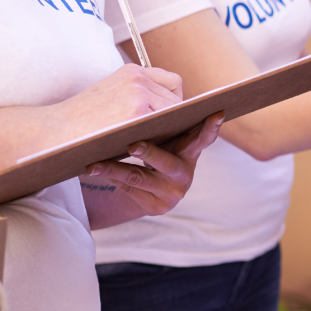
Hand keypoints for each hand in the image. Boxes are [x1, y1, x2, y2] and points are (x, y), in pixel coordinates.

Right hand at [54, 64, 184, 141]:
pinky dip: (163, 135)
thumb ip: (135, 95)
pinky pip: (165, 125)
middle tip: (165, 134)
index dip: (173, 100)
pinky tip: (155, 145)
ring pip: (173, 112)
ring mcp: (139, 93)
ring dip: (170, 127)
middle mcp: (138, 78)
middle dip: (173, 116)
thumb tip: (167, 113)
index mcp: (131, 71)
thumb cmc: (80, 120)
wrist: (54, 131)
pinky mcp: (137, 112)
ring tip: (160, 141)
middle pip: (176, 97)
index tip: (168, 117)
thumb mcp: (109, 95)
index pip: (171, 82)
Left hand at [82, 110, 223, 215]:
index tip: (217, 113)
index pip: (204, 139)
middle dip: (149, 153)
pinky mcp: (157, 206)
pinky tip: (93, 170)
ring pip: (139, 178)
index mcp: (191, 151)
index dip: (211, 127)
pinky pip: (129, 190)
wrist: (148, 188)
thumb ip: (167, 125)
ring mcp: (172, 192)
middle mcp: (186, 173)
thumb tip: (154, 103)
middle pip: (166, 162)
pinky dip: (111, 178)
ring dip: (114, 169)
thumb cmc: (156, 151)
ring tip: (94, 164)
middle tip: (133, 145)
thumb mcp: (166, 139)